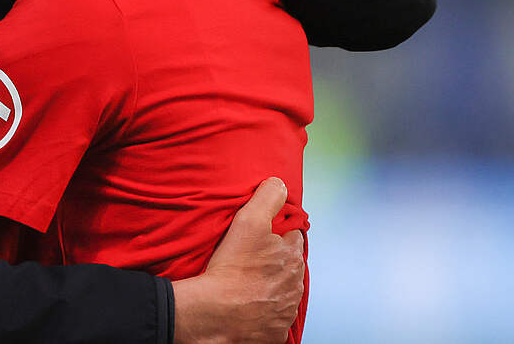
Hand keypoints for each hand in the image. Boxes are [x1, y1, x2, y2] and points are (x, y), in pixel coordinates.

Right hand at [172, 178, 304, 343]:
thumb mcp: (249, 220)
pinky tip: (246, 304)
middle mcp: (295, 284)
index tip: (260, 235)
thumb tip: (280, 183)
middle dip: (275, 260)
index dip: (277, 232)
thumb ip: (267, 197)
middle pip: (288, 264)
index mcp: (292, 256)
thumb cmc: (232, 268)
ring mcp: (286, 309)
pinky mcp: (275, 330)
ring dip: (270, 285)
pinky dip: (263, 310)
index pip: (292, 236)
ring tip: (245, 281)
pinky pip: (272, 316)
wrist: (217, 314)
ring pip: (282, 290)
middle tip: (249, 258)